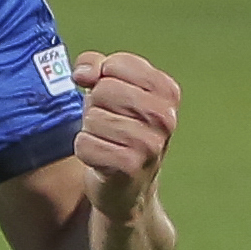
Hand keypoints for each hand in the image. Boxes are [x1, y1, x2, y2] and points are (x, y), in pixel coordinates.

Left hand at [70, 50, 179, 215]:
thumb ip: (95, 66)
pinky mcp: (130, 166)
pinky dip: (85, 150)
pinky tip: (102, 158)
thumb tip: (83, 74)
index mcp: (167, 91)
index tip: (108, 97)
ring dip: (90, 130)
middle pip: (102, 90)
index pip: (115, 65)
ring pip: (92, 118)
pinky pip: (84, 144)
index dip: (100, 79)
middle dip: (95, 106)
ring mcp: (150, 143)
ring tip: (107, 141)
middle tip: (108, 124)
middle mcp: (165, 116)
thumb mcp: (109, 89)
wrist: (126, 184)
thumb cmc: (116, 128)